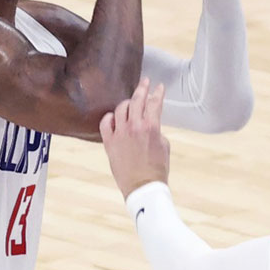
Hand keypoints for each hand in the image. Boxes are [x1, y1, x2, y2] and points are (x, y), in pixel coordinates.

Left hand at [100, 78, 170, 198]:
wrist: (143, 187)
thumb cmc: (157, 169)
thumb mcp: (164, 146)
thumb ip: (156, 130)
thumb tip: (149, 124)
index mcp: (151, 127)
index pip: (155, 102)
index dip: (158, 92)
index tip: (159, 86)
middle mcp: (134, 127)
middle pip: (137, 100)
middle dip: (142, 88)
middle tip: (145, 82)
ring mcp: (120, 134)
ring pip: (121, 108)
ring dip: (127, 103)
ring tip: (130, 102)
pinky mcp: (109, 143)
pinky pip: (105, 123)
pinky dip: (109, 117)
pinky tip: (113, 117)